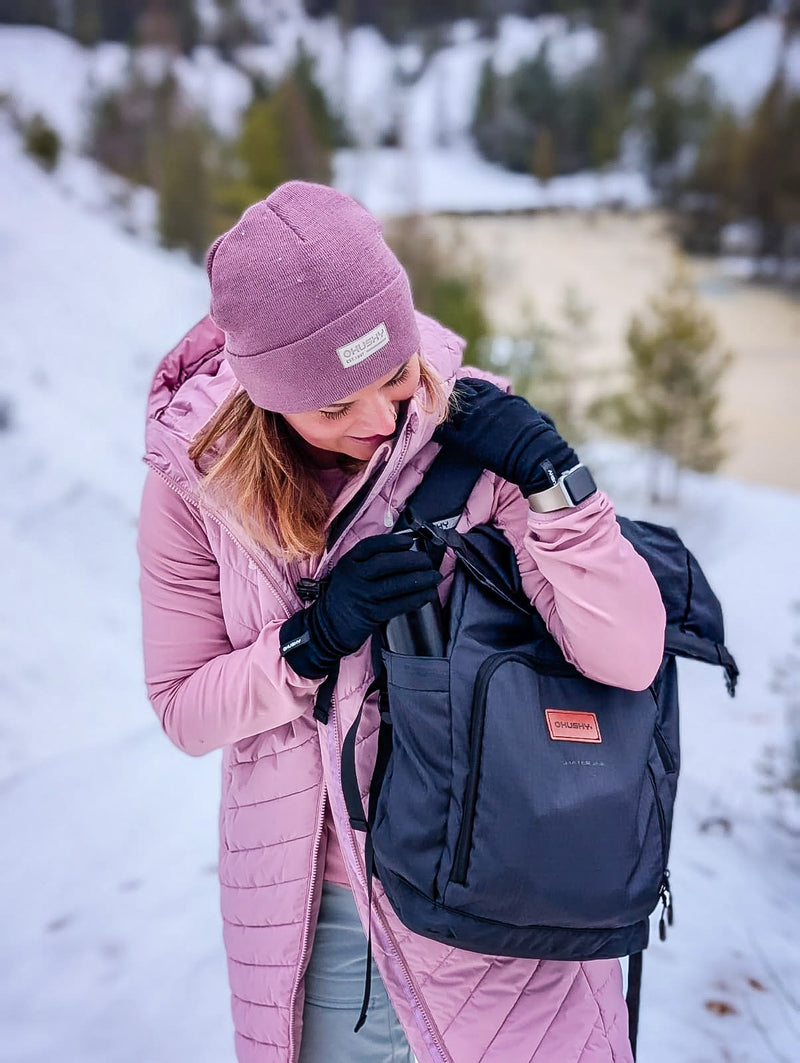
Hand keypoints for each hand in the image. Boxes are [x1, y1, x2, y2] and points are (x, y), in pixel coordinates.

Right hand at [280, 533, 441, 677]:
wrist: (327, 627)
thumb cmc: (344, 597)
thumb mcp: (349, 573)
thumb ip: (368, 563)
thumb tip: (404, 553)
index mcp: (348, 563)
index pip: (370, 547)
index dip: (392, 542)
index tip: (409, 541)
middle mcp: (354, 578)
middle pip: (385, 564)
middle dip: (411, 561)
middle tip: (427, 561)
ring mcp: (362, 597)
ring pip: (394, 585)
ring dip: (418, 580)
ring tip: (433, 577)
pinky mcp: (370, 615)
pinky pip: (397, 605)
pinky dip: (414, 599)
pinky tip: (426, 595)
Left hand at [433, 378, 576, 494]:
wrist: (538, 454)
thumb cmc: (542, 439)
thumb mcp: (536, 417)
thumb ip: (529, 412)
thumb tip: (542, 417)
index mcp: (499, 396)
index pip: (474, 385)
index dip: (463, 390)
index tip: (456, 394)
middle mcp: (484, 404)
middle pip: (457, 395)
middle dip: (447, 399)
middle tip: (436, 404)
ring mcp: (474, 421)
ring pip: (448, 410)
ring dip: (439, 413)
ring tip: (430, 416)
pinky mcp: (468, 440)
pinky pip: (444, 431)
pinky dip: (437, 431)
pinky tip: (431, 432)